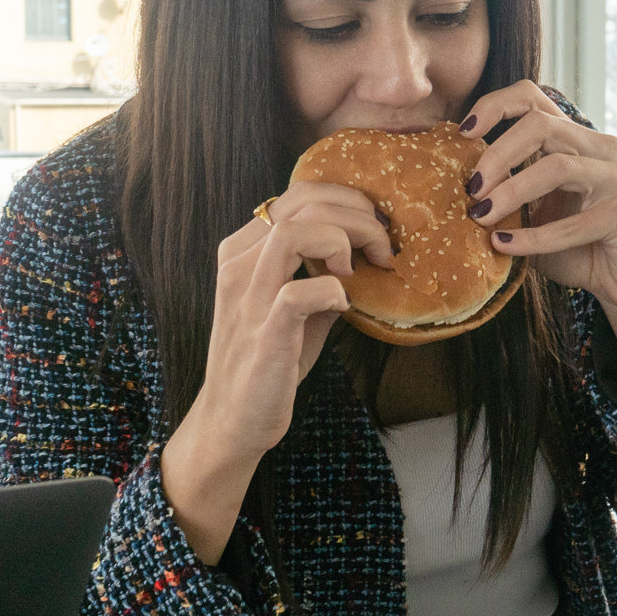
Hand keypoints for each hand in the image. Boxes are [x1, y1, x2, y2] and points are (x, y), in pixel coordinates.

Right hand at [159, 182, 393, 560]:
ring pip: (295, 231)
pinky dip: (335, 291)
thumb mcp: (294, 305)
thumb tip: (367, 250)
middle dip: (357, 214)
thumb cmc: (269, 362)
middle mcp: (239, 265)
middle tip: (382, 247)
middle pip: (301, 202)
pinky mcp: (265, 333)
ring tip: (362, 267)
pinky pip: (301, 291)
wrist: (234, 421)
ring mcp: (248, 298)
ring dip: (345, 240)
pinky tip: (345, 304)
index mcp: (243, 250)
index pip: (296, 194)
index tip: (373, 231)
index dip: (346, 201)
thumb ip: (320, 272)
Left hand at [460, 81, 616, 390]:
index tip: (463, 133)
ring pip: (556, 166)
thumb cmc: (575, 246)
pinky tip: (504, 246)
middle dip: (497, 154)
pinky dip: (533, 237)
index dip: (495, 106)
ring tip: (481, 216)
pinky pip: (573, 222)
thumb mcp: (533, 212)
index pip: (534, 97)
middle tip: (471, 189)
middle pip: (540, 124)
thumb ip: (507, 191)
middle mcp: (602, 148)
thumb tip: (454, 181)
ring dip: (511, 192)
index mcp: (577, 138)